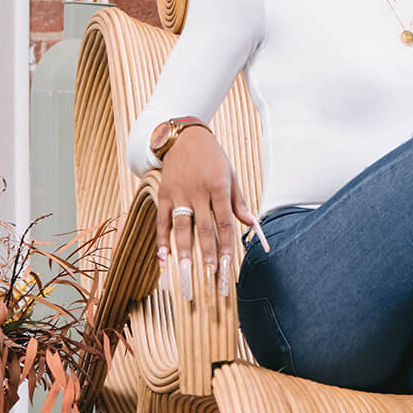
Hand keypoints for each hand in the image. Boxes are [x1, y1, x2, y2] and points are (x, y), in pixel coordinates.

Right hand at [155, 125, 254, 298]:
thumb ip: (238, 202)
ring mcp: (178, 193)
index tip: (229, 264)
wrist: (183, 137)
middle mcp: (197, 191)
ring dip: (184, 251)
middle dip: (207, 253)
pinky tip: (164, 258)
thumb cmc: (212, 158)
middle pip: (203, 228)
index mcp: (218, 186)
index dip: (227, 244)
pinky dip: (162, 239)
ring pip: (181, 227)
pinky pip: (161, 220)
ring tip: (185, 272)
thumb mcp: (230, 175)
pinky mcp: (163, 194)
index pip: (224, 222)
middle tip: (210, 275)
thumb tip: (250, 224)